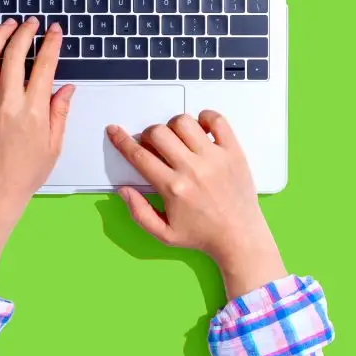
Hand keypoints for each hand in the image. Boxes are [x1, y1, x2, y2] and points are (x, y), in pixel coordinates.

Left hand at [0, 18, 73, 288]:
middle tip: (32, 23)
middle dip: (25, 32)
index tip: (55, 31)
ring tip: (8, 25)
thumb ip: (60, 112)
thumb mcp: (53, 144)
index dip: (51, 43)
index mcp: (33, 111)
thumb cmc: (26, 172)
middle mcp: (8, 102)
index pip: (44, 65)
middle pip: (15, 53)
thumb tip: (66, 87)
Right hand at [107, 112, 287, 299]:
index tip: (115, 131)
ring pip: (184, 122)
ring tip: (177, 139)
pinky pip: (217, 120)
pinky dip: (205, 117)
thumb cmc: (203, 234)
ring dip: (173, 126)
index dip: (122, 140)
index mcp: (173, 189)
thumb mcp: (164, 233)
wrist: (239, 237)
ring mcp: (215, 158)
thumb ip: (139, 212)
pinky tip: (200, 130)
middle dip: (148, 135)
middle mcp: (193, 170)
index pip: (139, 156)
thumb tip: (123, 190)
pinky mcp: (233, 152)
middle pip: (158, 133)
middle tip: (153, 145)